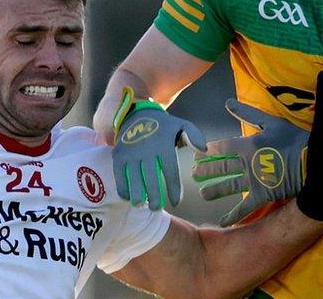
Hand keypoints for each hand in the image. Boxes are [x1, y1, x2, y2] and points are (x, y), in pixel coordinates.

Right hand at [113, 87, 206, 209]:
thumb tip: (203, 150)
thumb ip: (194, 135)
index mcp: (163, 143)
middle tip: (157, 208)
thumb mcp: (181, 125)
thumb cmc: (163, 126)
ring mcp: (131, 152)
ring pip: (134, 178)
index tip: (176, 202)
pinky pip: (119, 175)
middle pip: (151, 177)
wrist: (136, 113)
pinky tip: (128, 197)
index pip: (170, 170)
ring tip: (141, 205)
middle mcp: (146, 148)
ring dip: (137, 194)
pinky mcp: (119, 154)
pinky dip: (123, 187)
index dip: (174, 188)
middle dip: (154, 195)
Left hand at [192, 99, 308, 225]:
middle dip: (206, 170)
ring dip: (215, 190)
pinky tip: (223, 221)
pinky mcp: (264, 196)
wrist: (315, 161)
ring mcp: (254, 181)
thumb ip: (248, 113)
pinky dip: (234, 215)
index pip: (222, 147)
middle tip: (194, 173)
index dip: (209, 150)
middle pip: (221, 167)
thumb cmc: (295, 138)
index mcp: (248, 144)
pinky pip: (246, 208)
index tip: (198, 153)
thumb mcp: (271, 122)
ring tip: (203, 194)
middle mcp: (247, 164)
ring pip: (229, 186)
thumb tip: (227, 102)